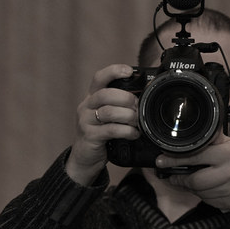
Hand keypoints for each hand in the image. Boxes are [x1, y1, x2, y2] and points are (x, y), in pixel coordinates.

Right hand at [66, 64, 139, 184]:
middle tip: (137, 107)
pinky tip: (134, 134)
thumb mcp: (108, 115)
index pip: (99, 78)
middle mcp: (86, 106)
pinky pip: (111, 130)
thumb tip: (144, 96)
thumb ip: (120, 104)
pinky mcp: (90, 136)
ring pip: (109, 112)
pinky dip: (126, 131)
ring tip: (137, 122)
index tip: (129, 71)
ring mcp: (86, 121)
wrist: (85, 157)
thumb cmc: (101, 132)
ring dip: (128, 116)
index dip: (114, 71)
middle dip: (126, 98)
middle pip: (106, 94)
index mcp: (92, 97)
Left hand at [155, 134, 229, 211]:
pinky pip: (206, 200)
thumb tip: (190, 129)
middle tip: (171, 175)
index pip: (196, 156)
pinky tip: (204, 189)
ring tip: (189, 181)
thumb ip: (211, 139)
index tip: (162, 160)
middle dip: (180, 178)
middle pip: (194, 180)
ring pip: (199, 192)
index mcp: (229, 153)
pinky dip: (200, 195)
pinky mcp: (228, 203)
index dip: (176, 159)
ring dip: (190, 187)